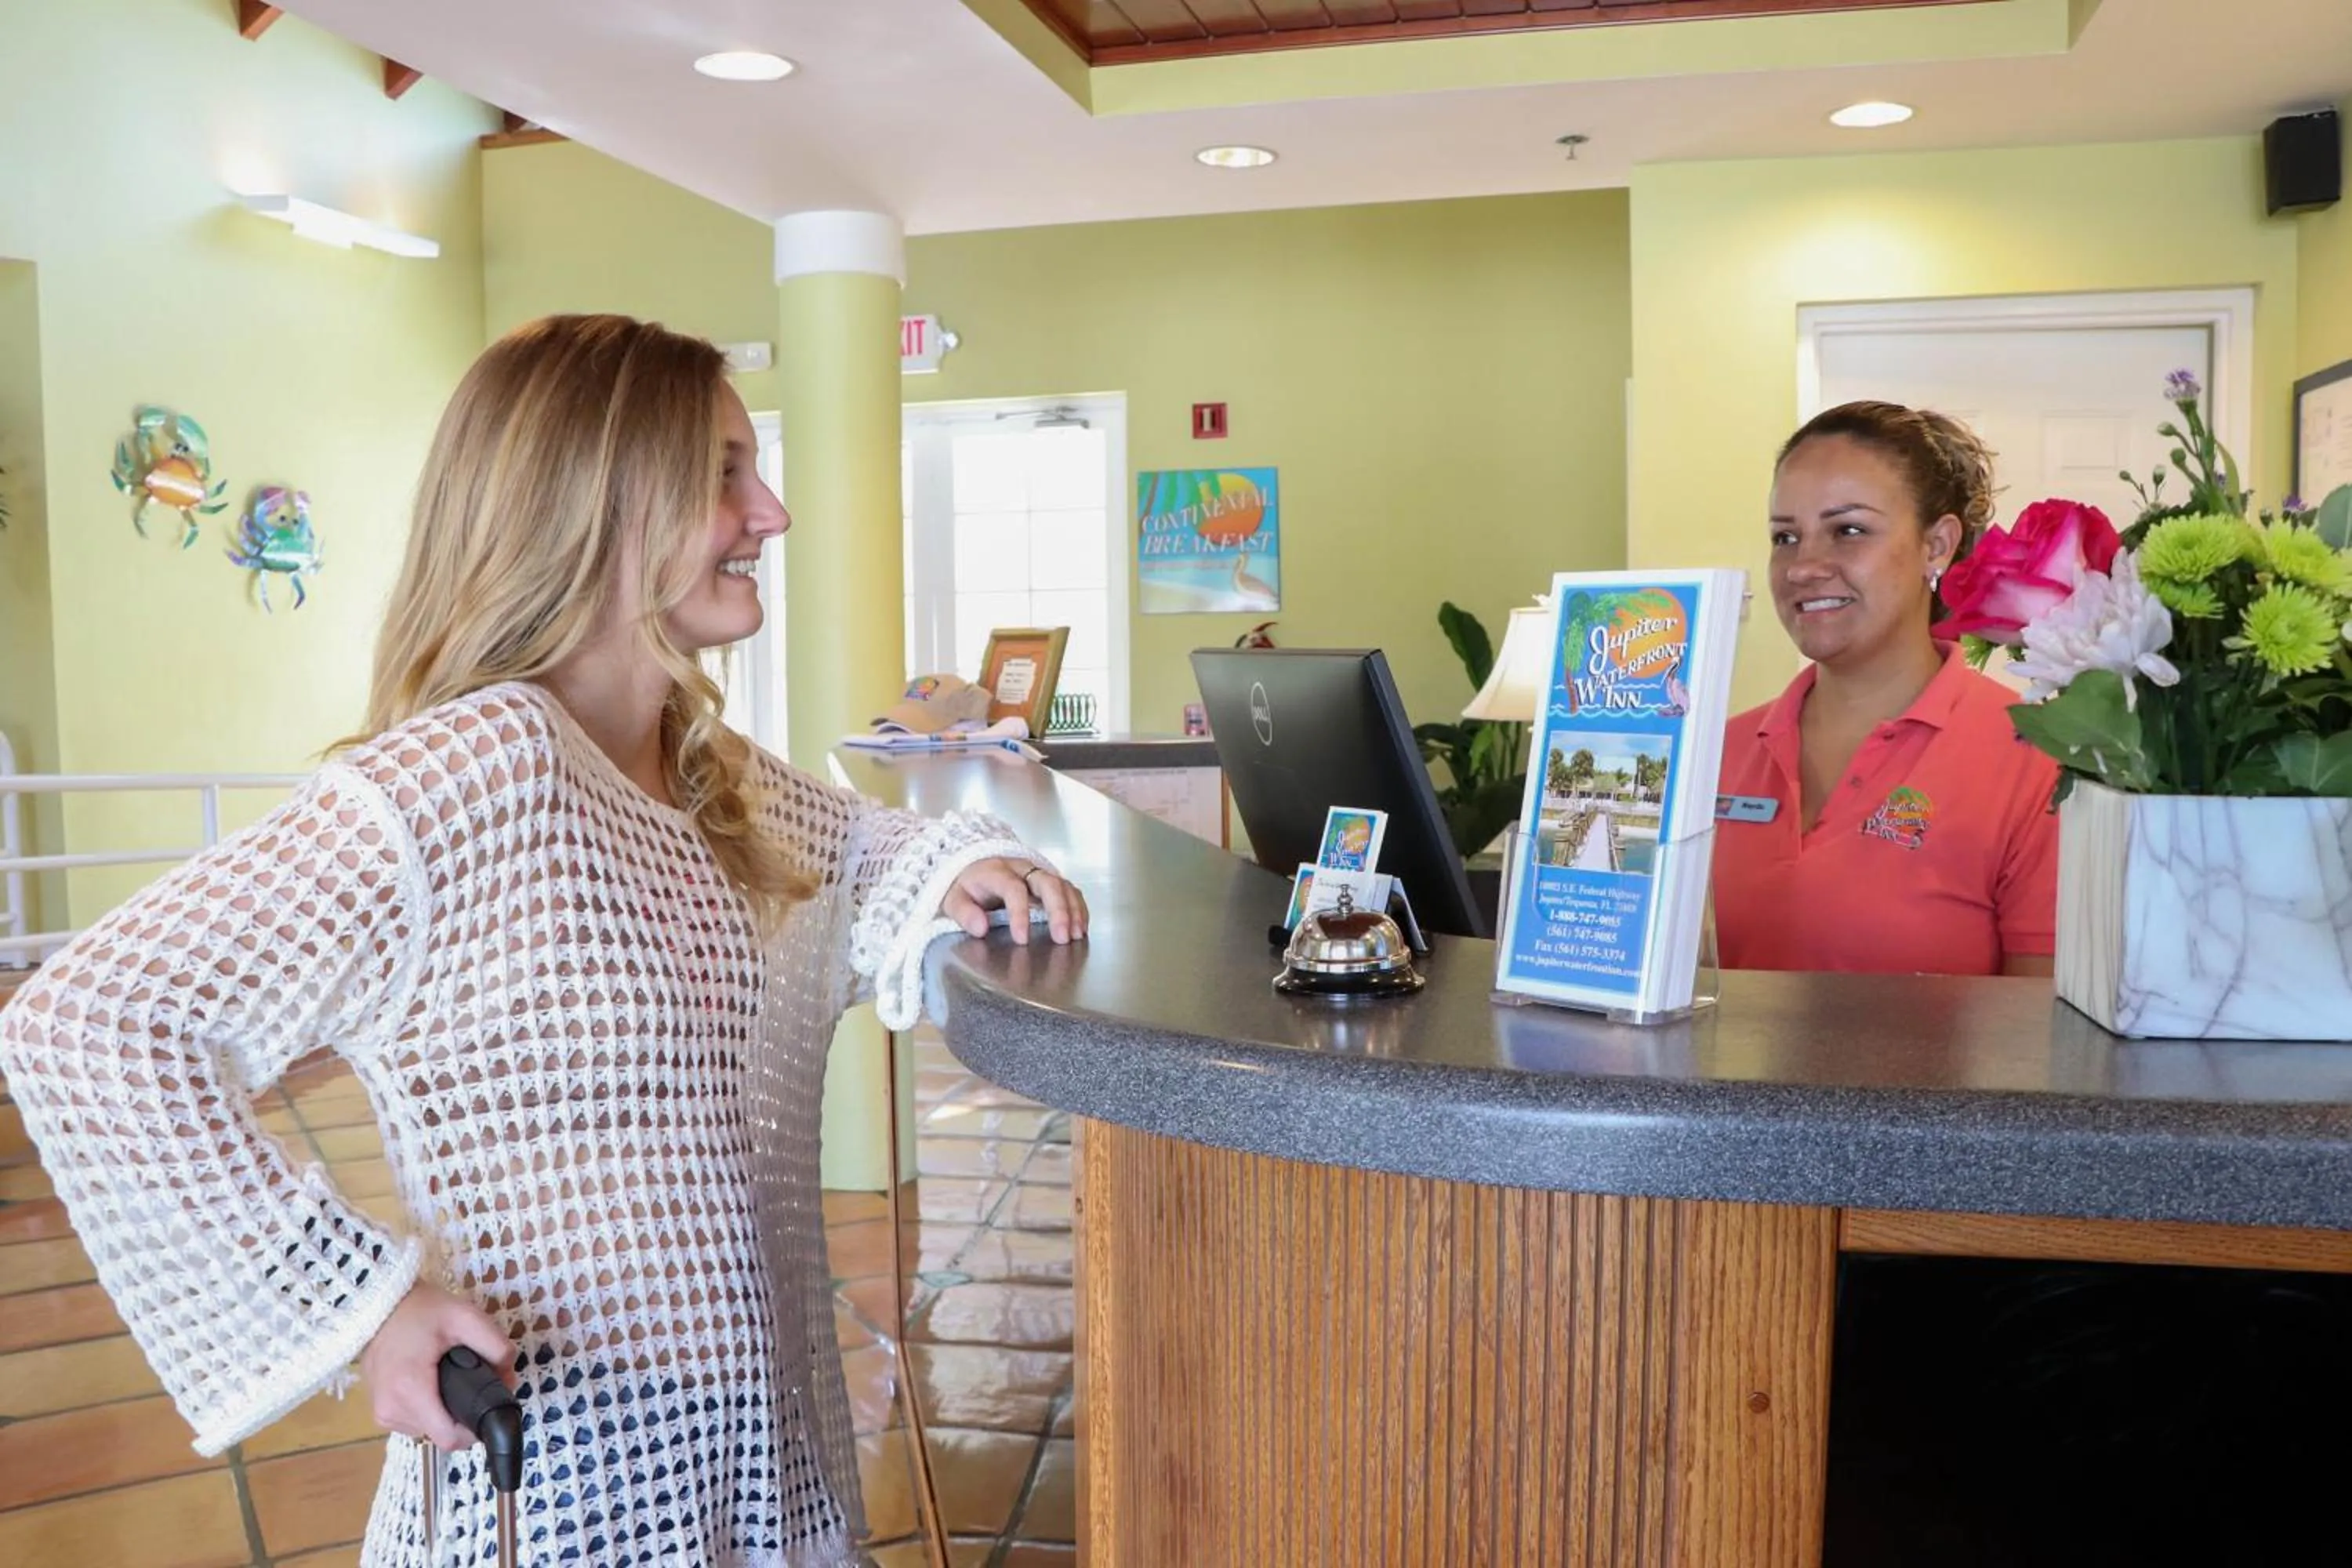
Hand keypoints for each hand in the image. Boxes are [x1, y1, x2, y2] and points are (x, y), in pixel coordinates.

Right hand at [359, 1282, 515, 1451]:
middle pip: (442, 1433)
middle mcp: (392, 1410)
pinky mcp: (379, 1411)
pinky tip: (433, 1384)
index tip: (486, 1406)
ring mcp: (382, 1413)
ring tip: (450, 1379)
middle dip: (462, 1413)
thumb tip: (509, 1379)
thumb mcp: (466, 1317)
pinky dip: (428, 1408)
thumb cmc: (421, 1310)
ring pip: (428, 1429)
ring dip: (444, 1411)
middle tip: (471, 1380)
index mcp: (410, 1391)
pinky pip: (413, 1422)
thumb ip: (495, 1347)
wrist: (379, 1304)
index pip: (450, 1438)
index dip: (475, 1428)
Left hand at [942, 858, 1089, 945]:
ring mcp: (1038, 873)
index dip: (1019, 913)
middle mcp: (1021, 868)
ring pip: (1063, 885)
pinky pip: (1070, 890)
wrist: (974, 867)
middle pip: (1047, 882)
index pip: (1013, 889)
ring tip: (1075, 935)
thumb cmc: (967, 887)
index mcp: (996, 871)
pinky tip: (1080, 927)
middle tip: (1061, 937)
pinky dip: (1078, 908)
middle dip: (1058, 910)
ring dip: (1072, 910)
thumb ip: (963, 912)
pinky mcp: (1049, 881)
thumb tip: (980, 928)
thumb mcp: (953, 899)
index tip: (1021, 939)